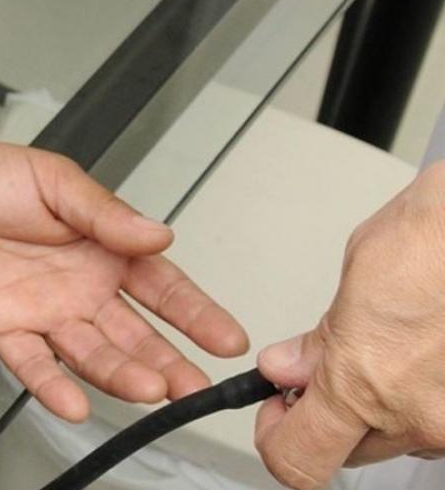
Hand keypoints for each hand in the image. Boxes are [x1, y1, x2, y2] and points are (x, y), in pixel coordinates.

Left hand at [0, 138, 249, 421]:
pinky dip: (53, 386)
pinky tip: (75, 404)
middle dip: (168, 361)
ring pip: (91, 353)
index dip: (196, 314)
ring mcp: (45, 313)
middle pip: (134, 334)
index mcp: (105, 249)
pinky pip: (33, 364)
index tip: (227, 339)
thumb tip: (159, 235)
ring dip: (120, 374)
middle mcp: (82, 288)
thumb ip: (106, 213)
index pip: (163, 288)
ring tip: (148, 390)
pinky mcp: (4, 329)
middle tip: (194, 387)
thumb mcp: (55, 181)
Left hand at [253, 164, 444, 488]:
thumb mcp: (356, 280)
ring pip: (395, 437)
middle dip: (329, 416)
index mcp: (361, 387)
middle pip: (346, 450)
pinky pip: (435, 420)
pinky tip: (421, 356)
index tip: (276, 411)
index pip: (295, 463)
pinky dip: (421, 396)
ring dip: (379, 407)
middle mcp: (415, 418)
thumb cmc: (436, 241)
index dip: (276, 438)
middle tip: (327, 372)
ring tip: (387, 351)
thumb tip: (287, 368)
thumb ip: (320, 340)